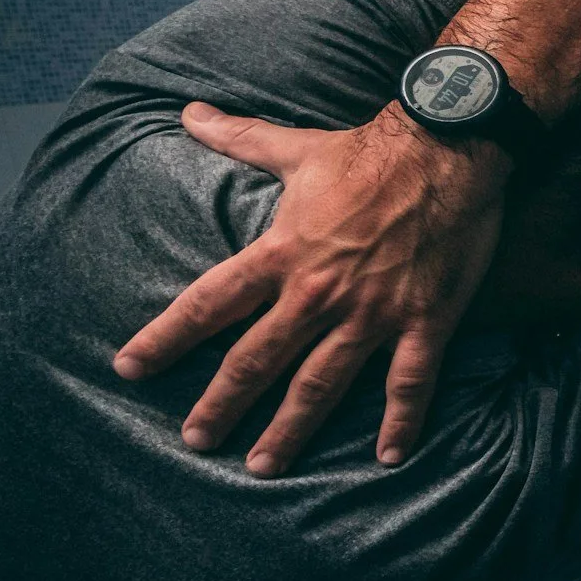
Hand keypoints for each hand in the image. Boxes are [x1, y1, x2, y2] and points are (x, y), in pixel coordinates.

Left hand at [114, 103, 504, 473]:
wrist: (449, 147)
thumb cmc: (371, 150)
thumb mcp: (297, 145)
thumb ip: (241, 137)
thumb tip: (189, 113)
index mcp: (283, 253)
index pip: (208, 303)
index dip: (166, 338)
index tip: (130, 368)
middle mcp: (319, 291)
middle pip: (256, 359)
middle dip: (221, 404)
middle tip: (195, 441)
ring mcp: (373, 311)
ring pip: (321, 383)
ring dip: (290, 429)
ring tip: (264, 467)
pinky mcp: (423, 320)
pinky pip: (408, 381)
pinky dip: (399, 421)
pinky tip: (388, 457)